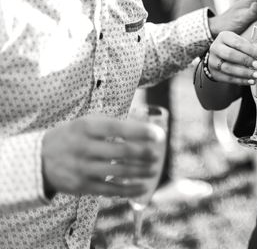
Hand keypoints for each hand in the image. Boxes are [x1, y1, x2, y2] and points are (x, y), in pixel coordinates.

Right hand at [41, 114, 164, 198]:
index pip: (119, 128)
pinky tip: (143, 187)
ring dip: (141, 171)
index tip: (159, 135)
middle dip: (144, 153)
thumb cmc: (74, 136)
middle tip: (157, 154)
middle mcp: (84, 147)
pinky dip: (130, 189)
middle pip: (122, 152)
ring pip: (119, 172)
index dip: (141, 132)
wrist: (40, 158)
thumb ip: (114, 124)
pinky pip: (111, 189)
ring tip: (154, 169)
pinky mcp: (82, 186)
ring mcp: (82, 168)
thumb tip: (147, 126)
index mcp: (87, 127)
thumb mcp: (88, 122)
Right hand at [205, 31, 256, 84]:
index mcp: (223, 37)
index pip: (237, 42)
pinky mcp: (214, 73)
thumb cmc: (233, 47)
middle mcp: (215, 48)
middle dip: (246, 60)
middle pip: (230, 54)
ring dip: (245, 73)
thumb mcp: (239, 42)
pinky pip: (228, 78)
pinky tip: (251, 81)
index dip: (250, 50)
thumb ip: (248, 47)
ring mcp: (213, 61)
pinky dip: (241, 81)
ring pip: (228, 68)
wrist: (218, 56)